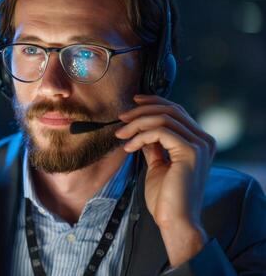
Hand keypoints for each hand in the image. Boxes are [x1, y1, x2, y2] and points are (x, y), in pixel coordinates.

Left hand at [115, 94, 215, 265]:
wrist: (175, 221)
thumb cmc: (167, 199)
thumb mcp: (158, 165)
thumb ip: (155, 146)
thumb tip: (143, 131)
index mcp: (199, 141)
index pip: (176, 111)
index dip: (153, 102)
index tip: (133, 103)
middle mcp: (203, 140)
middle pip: (170, 110)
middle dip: (142, 110)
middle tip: (121, 118)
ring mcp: (199, 145)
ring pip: (163, 119)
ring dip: (136, 124)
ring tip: (121, 135)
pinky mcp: (190, 152)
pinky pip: (160, 132)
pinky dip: (140, 136)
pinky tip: (129, 147)